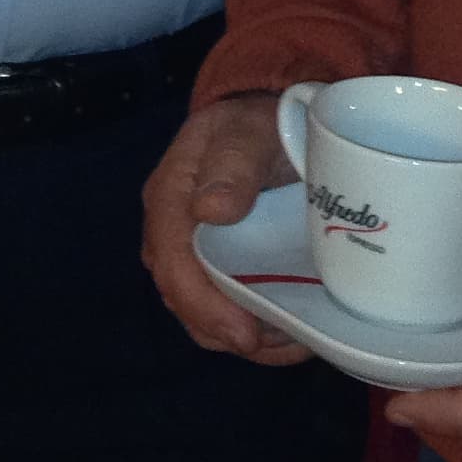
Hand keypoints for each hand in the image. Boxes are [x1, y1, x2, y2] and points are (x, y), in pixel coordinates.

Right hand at [141, 93, 311, 364]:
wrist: (266, 118)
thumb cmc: (257, 123)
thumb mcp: (249, 133)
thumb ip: (232, 164)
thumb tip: (208, 208)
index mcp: (170, 195)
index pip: (172, 261)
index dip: (204, 306)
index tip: (248, 334)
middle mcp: (170, 229)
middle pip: (182, 297)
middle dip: (225, 331)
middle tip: (281, 344)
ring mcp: (188, 250)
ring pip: (198, 312)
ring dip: (240, 337)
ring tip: (291, 341)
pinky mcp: (211, 264)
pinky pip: (217, 308)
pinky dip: (250, 330)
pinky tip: (286, 332)